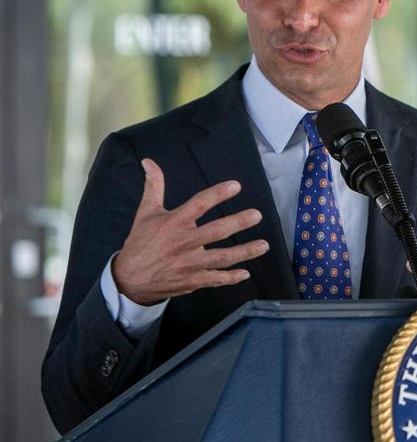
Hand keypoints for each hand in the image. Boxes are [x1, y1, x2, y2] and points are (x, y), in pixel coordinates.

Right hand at [112, 158, 269, 304]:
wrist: (128, 279)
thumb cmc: (140, 242)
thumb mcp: (145, 212)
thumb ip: (154, 186)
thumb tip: (148, 161)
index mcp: (173, 223)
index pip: (198, 204)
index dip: (217, 194)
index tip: (236, 186)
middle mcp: (183, 243)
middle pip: (215, 232)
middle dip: (238, 223)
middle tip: (257, 215)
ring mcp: (188, 264)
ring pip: (221, 258)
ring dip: (244, 252)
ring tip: (264, 245)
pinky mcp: (191, 280)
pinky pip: (215, 279)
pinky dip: (230, 278)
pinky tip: (245, 273)